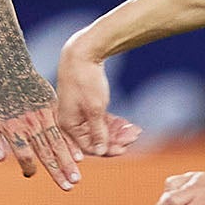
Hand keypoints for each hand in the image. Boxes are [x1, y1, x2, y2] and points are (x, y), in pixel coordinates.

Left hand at [0, 87, 81, 190]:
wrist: (11, 73)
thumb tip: (0, 159)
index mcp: (14, 130)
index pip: (24, 155)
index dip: (28, 168)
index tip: (30, 174)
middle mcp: (31, 126)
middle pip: (46, 153)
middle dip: (58, 172)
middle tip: (68, 187)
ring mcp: (43, 118)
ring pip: (58, 144)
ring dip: (68, 162)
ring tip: (76, 178)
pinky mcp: (53, 110)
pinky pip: (63, 131)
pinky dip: (71, 145)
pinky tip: (80, 156)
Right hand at [54, 35, 142, 157]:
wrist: (82, 53)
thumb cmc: (85, 81)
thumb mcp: (95, 109)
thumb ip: (98, 132)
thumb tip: (100, 151)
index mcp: (68, 125)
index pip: (88, 146)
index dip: (107, 149)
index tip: (125, 148)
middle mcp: (71, 122)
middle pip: (96, 138)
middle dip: (116, 139)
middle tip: (135, 136)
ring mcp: (78, 113)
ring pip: (100, 129)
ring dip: (117, 132)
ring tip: (135, 130)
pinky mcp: (85, 105)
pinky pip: (100, 120)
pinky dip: (113, 123)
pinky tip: (128, 124)